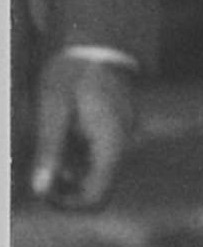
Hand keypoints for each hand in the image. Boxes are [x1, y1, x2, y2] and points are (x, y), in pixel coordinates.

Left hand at [30, 54, 138, 210]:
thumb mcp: (53, 108)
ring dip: (68, 171)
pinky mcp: (115, 132)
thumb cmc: (72, 71)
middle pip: (96, 189)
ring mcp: (121, 139)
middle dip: (65, 189)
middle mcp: (122, 146)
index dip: (68, 205)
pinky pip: (97, 156)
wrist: (96, 41)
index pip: (96, 197)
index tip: (41, 193)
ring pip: (95, 174)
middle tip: (36, 173)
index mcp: (111, 144)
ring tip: (47, 145)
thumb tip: (40, 190)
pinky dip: (75, 156)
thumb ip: (49, 150)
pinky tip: (60, 134)